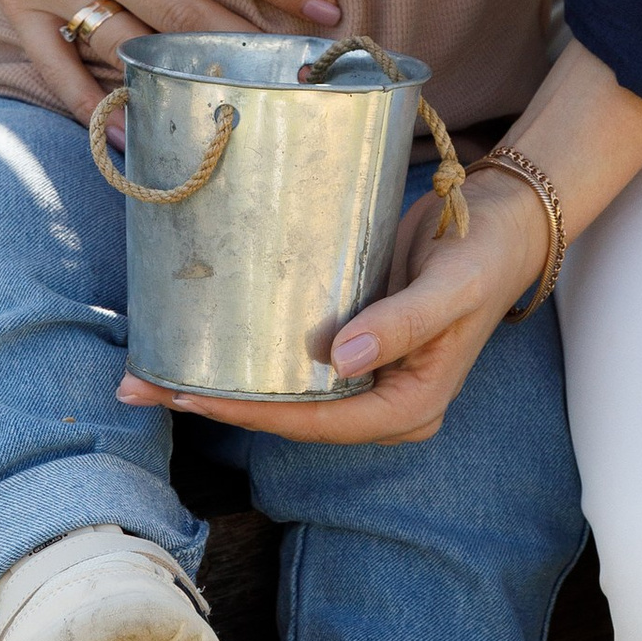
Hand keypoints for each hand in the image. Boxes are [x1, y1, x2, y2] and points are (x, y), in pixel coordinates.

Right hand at [0, 0, 340, 118]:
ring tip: (237, 105)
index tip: (327, 7)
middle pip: (181, 12)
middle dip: (246, 45)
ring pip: (126, 46)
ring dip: (180, 78)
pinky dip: (86, 104)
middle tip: (300, 73)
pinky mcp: (15, 0)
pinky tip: (127, 133)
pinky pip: (52, 64)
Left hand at [117, 171, 546, 445]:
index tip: (190, 393)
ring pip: (280, 388)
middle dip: (216, 402)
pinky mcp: (349, 339)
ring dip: (219, 379)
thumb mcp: (452, 288)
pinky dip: (244, 349)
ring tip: (149, 366)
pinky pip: (288, 355)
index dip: (250, 411)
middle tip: (139, 384)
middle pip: (286, 412)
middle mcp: (378, 401)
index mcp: (407, 409)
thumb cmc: (485, 256)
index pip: (315, 420)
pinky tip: (200, 336)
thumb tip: (342, 359)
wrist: (503, 221)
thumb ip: (402, 324)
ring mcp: (361, 373)